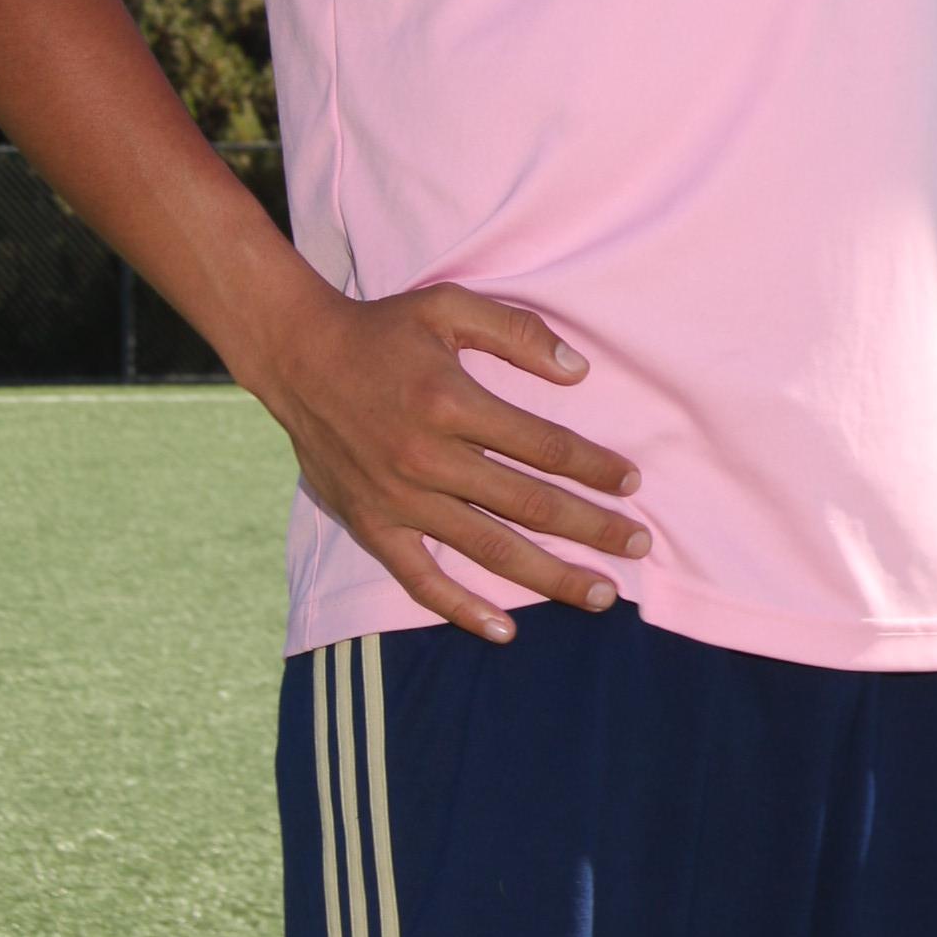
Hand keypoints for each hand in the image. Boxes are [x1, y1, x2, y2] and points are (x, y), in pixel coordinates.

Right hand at [250, 274, 648, 641]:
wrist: (298, 357)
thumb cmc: (382, 330)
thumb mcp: (449, 306)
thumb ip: (517, 332)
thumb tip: (579, 372)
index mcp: (451, 402)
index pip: (543, 446)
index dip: (593, 467)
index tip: (632, 483)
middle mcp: (428, 459)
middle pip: (528, 504)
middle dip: (591, 528)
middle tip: (639, 548)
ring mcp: (399, 500)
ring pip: (488, 549)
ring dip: (548, 576)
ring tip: (599, 596)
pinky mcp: (372, 526)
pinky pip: (421, 579)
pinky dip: (461, 609)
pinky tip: (504, 629)